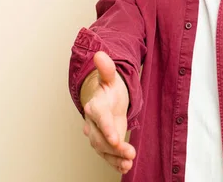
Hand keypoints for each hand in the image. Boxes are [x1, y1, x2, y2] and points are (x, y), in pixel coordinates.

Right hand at [82, 51, 135, 173]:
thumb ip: (106, 69)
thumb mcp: (110, 78)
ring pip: (103, 149)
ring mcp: (97, 134)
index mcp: (95, 105)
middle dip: (114, 148)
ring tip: (128, 163)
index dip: (106, 128)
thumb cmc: (108, 89)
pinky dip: (115, 163)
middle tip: (130, 153)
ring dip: (115, 158)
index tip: (115, 138)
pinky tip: (125, 167)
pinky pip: (107, 155)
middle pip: (100, 138)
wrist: (103, 99)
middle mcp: (92, 122)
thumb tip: (100, 54)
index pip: (99, 117)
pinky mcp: (103, 143)